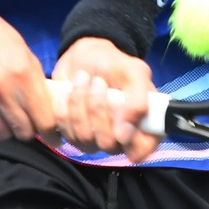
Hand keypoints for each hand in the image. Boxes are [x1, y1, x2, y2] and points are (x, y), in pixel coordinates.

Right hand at [0, 0, 56, 142]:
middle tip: (26, 124)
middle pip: (22, 131)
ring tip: (4, 117)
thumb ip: (35, 80)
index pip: (43, 119)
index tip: (52, 137)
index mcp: (21, 73)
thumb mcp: (21, 49)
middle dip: (28, 130)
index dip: (50, 132)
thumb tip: (47, 108)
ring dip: (6, 129)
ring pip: (0, 134)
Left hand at [52, 37, 161, 163]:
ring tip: (83, 78)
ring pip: (84, 138)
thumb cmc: (115, 65)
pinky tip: (69, 89)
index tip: (118, 108)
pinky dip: (64, 106)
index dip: (129, 138)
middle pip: (107, 144)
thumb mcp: (135, 73)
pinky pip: (64, 131)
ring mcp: (95, 140)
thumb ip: (138, 101)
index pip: (140, 151)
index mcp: (143, 128)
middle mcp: (120, 140)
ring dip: (80, 103)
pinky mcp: (72, 134)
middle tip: (98, 82)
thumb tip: (124, 134)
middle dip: (99, 109)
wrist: (84, 58)